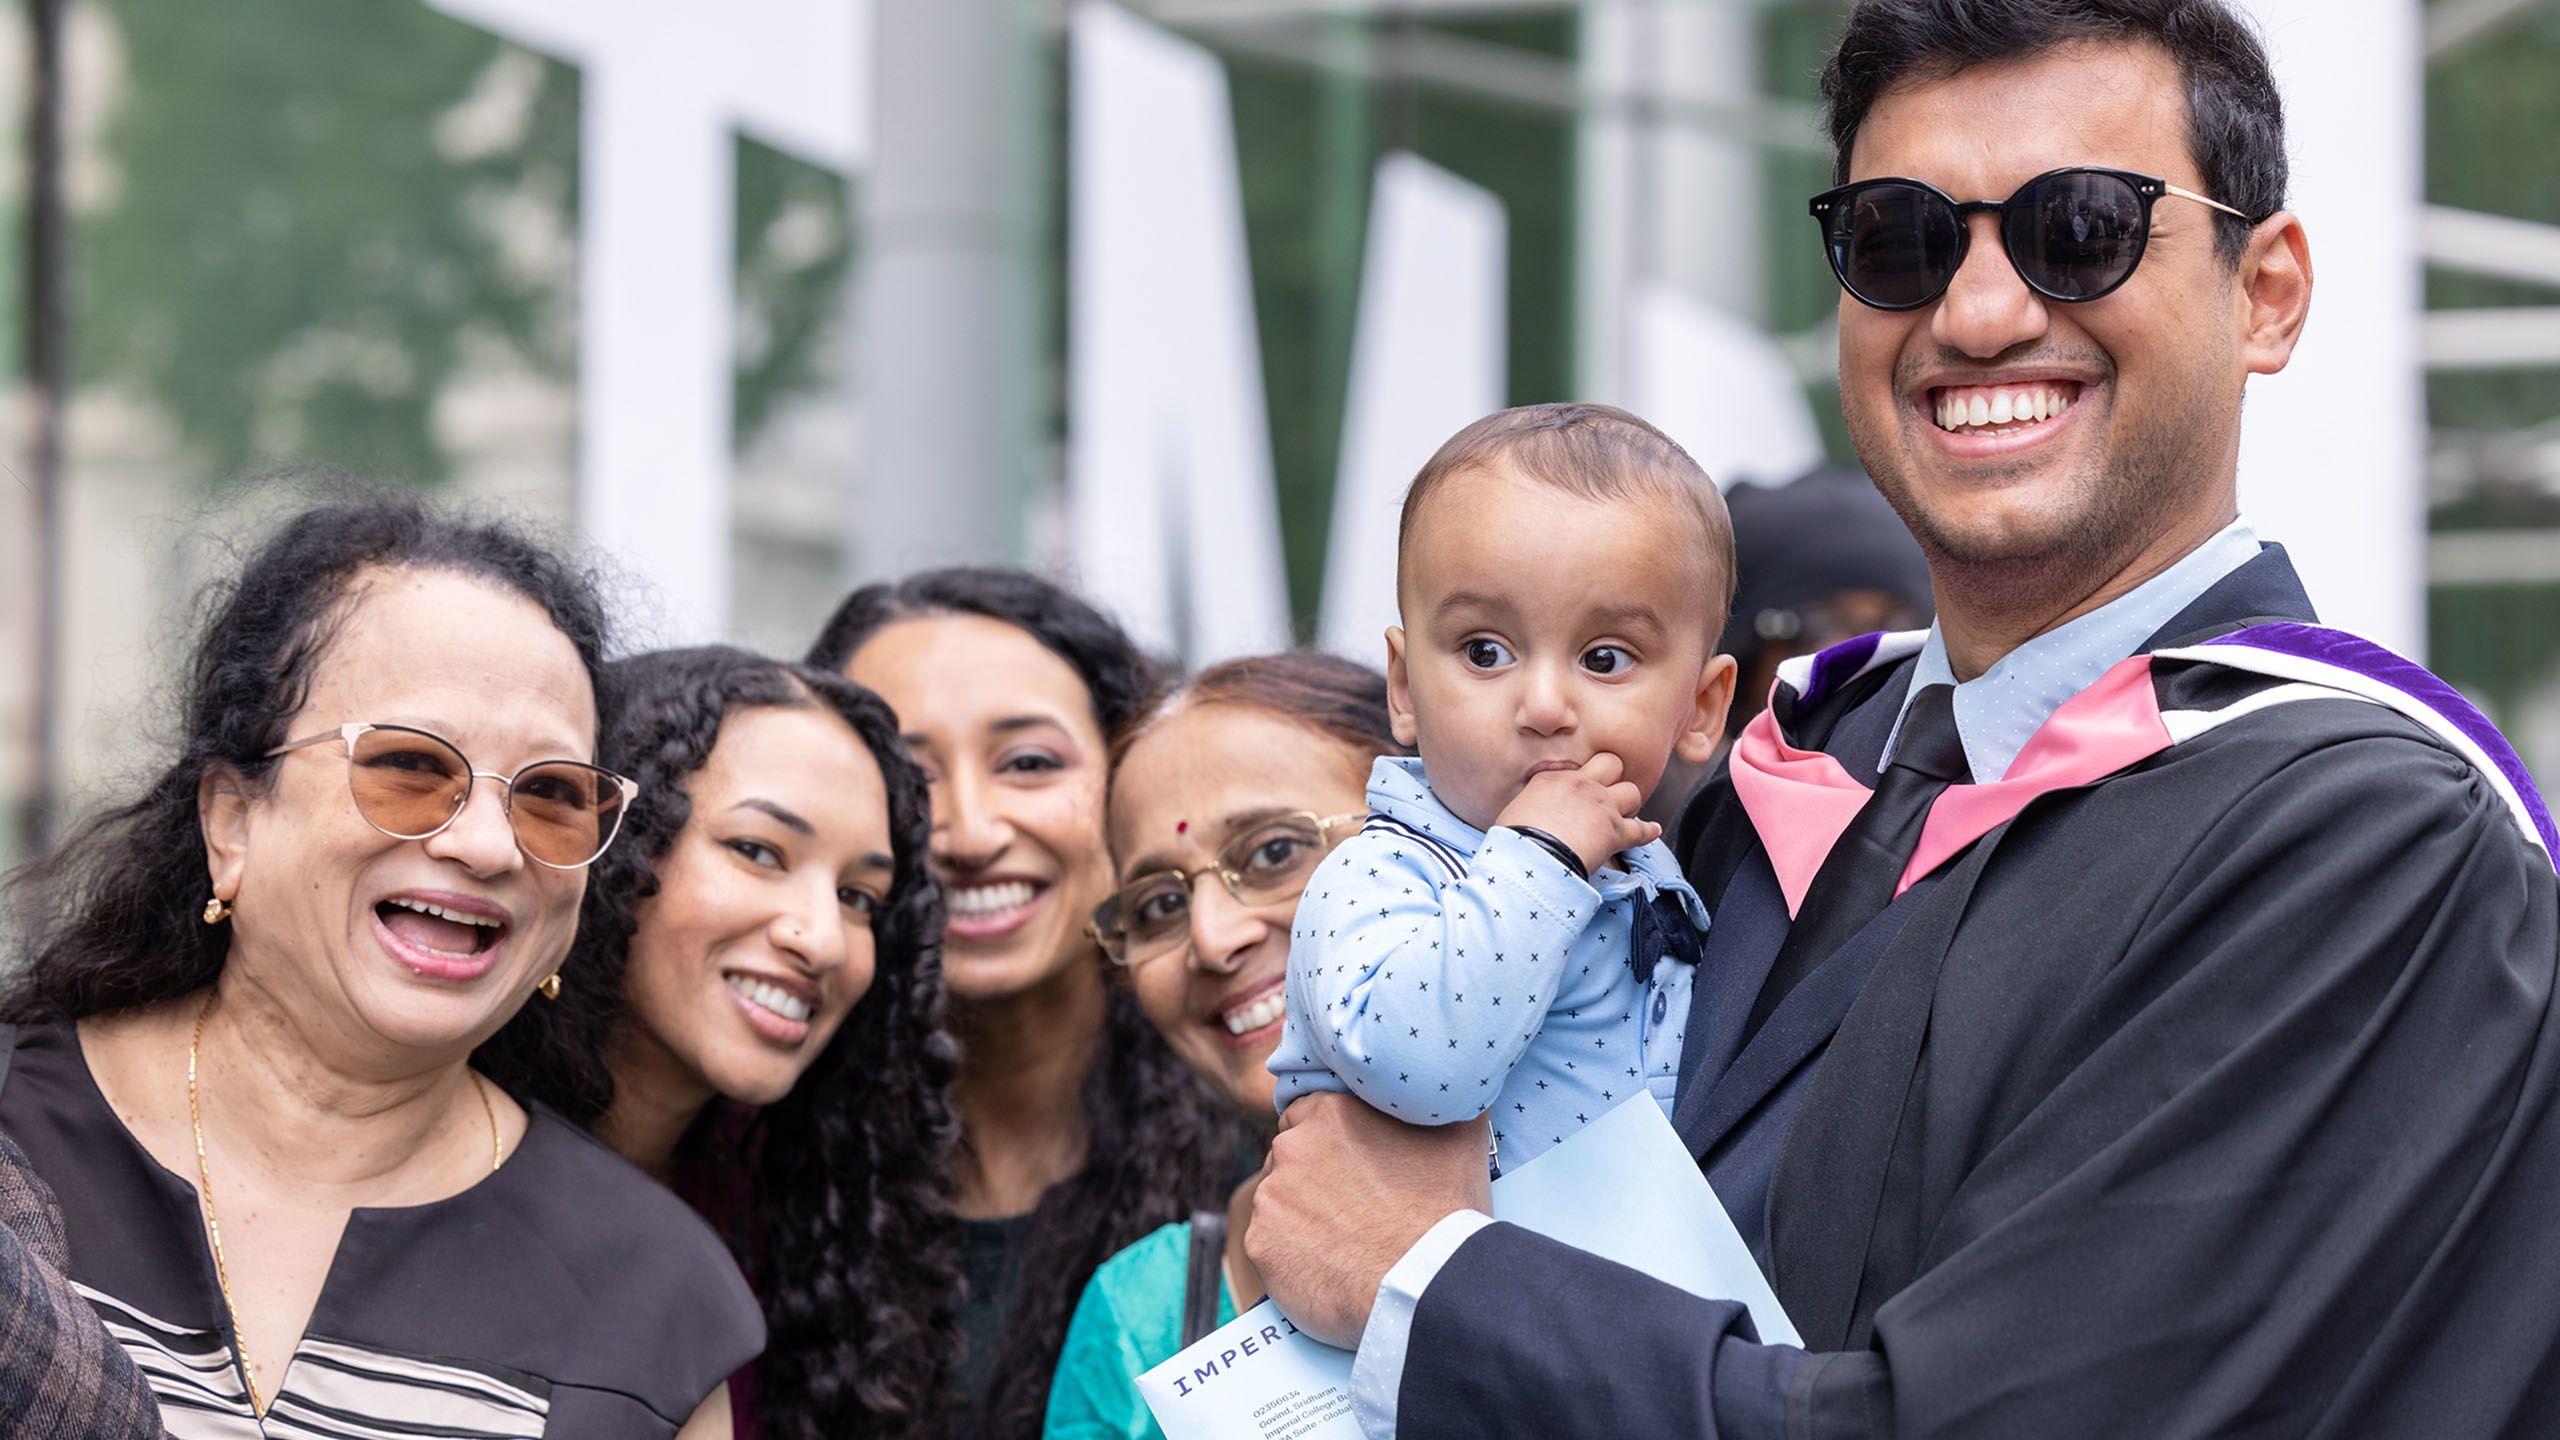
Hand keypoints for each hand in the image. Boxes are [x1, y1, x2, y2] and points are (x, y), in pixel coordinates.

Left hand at [1246, 1093, 1492, 1347]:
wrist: (1427, 1283)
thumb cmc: (1445, 1210)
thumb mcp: (1459, 1134)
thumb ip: (1440, 1103)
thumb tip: (1447, 1088)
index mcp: (1330, 1111)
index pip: (1308, 1115)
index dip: (1329, 1142)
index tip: (1349, 1167)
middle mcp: (1291, 1147)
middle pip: (1289, 1158)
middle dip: (1311, 1180)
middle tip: (1349, 1209)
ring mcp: (1271, 1197)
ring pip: (1277, 1203)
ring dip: (1299, 1218)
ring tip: (1340, 1244)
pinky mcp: (1260, 1244)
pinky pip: (1270, 1247)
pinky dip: (1290, 1257)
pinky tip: (1323, 1269)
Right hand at [1494, 751, 1659, 873]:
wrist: (1531, 856)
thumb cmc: (1513, 839)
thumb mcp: (1513, 811)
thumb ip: (1528, 806)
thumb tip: (1525, 816)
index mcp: (1554, 778)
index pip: (1575, 767)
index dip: (1579, 779)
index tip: (1578, 791)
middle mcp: (1582, 785)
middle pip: (1611, 764)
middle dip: (1612, 776)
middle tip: (1606, 792)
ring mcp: (1602, 807)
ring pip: (1632, 792)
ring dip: (1629, 804)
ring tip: (1623, 814)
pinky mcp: (1616, 831)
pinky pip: (1641, 829)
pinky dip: (1648, 831)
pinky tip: (1653, 831)